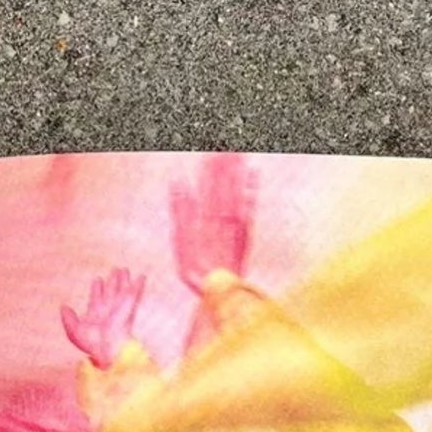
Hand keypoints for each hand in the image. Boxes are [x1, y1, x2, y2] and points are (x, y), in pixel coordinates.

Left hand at [60, 267, 145, 369]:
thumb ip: (68, 319)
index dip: (97, 289)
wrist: (108, 349)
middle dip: (112, 281)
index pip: (97, 298)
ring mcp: (119, 308)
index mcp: (95, 314)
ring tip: (124, 270)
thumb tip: (64, 307)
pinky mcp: (129, 307)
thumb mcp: (74, 331)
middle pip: (110, 292)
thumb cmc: (91, 344)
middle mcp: (108, 309)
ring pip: (121, 291)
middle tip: (115, 270)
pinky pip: (135, 294)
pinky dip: (138, 285)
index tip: (97, 280)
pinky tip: (141, 276)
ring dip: (123, 280)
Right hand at [170, 153, 254, 291]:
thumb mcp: (181, 240)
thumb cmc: (197, 268)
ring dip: (237, 171)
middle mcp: (221, 217)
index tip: (211, 149)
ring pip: (236, 191)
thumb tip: (178, 184)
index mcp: (203, 217)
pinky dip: (252, 191)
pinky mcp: (245, 231)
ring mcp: (235, 224)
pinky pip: (249, 208)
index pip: (207, 185)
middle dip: (224, 165)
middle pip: (223, 185)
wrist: (219, 288)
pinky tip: (254, 174)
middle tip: (226, 144)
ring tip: (238, 152)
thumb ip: (181, 211)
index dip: (209, 167)